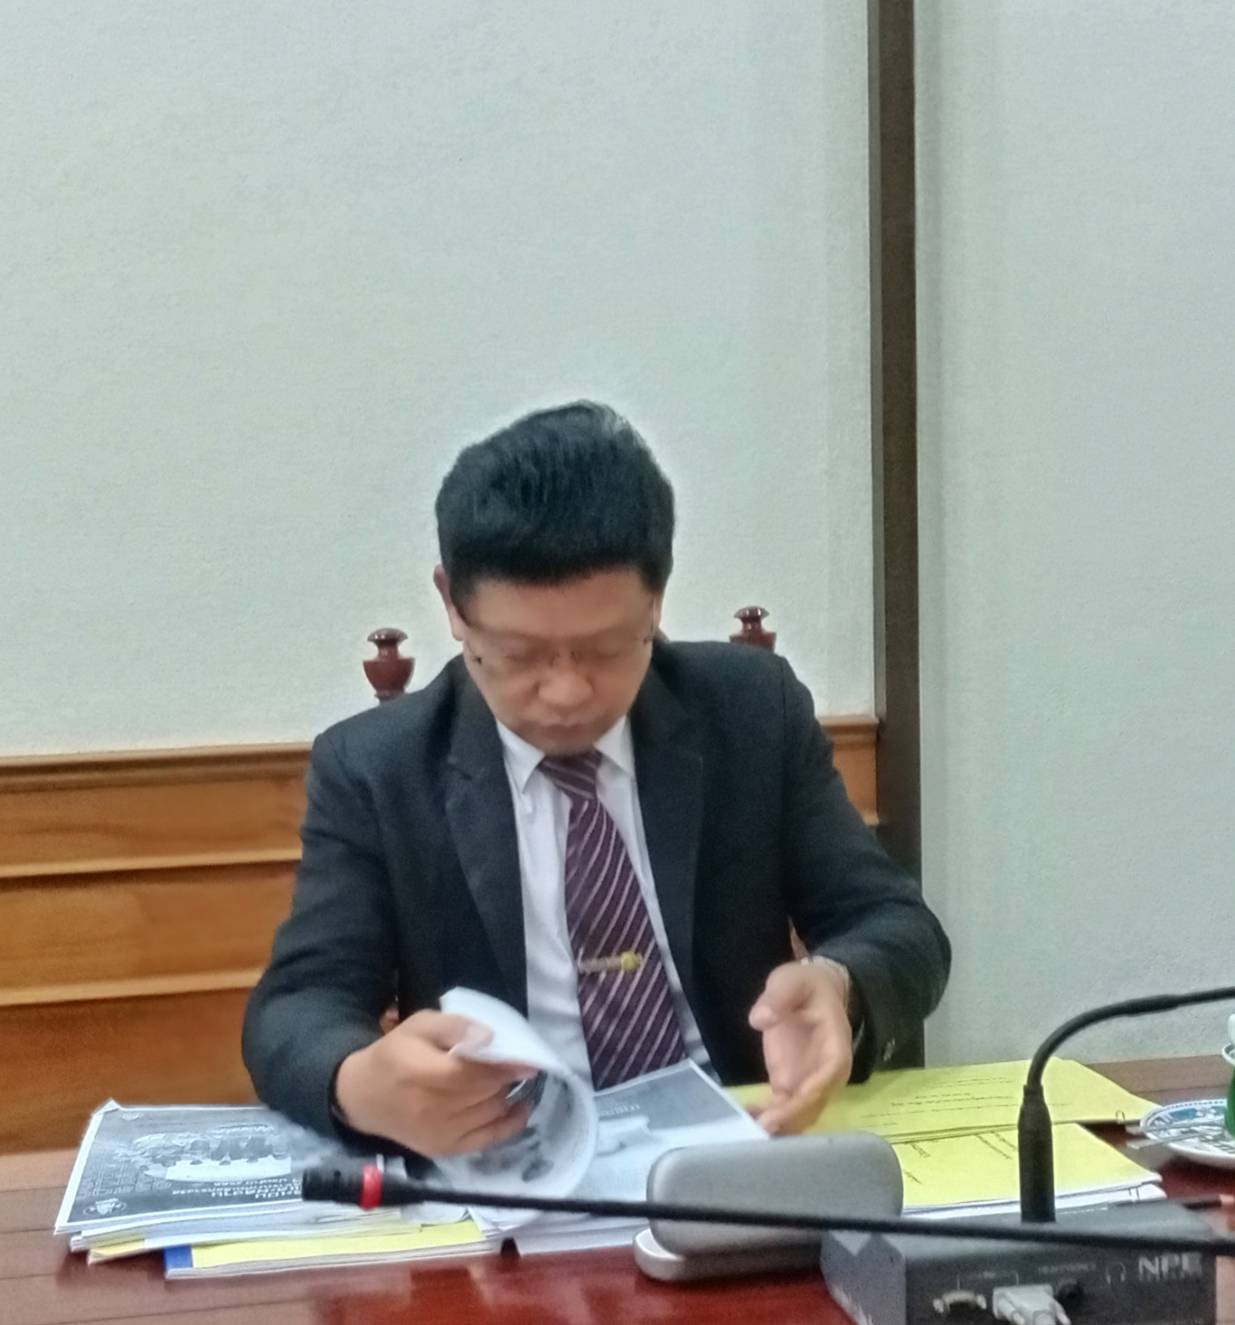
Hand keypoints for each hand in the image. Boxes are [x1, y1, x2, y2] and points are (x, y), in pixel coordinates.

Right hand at [334, 1010, 535, 1157]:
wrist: (363, 1097)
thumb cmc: (394, 1055)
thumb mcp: (419, 1026)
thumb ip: (454, 1027)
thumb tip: (489, 1039)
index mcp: (423, 1074)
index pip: (475, 1073)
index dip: (506, 1065)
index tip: (528, 1057)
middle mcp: (432, 1110)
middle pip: (487, 1092)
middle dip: (506, 1076)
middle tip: (516, 1063)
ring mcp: (440, 1135)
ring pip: (491, 1112)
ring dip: (505, 1094)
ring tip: (508, 1079)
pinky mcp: (444, 1151)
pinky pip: (487, 1140)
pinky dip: (509, 1125)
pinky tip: (520, 1108)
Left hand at [747, 960, 853, 1135]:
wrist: (811, 990)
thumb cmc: (806, 985)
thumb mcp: (791, 981)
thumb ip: (778, 997)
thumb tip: (760, 1019)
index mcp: (835, 1048)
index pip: (826, 1079)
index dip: (805, 1100)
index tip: (779, 1113)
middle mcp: (826, 1073)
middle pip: (813, 1106)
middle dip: (788, 1121)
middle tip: (757, 1130)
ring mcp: (808, 1082)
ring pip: (799, 1115)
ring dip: (777, 1127)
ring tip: (746, 1131)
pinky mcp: (790, 1084)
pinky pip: (782, 1109)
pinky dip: (765, 1117)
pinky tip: (744, 1119)